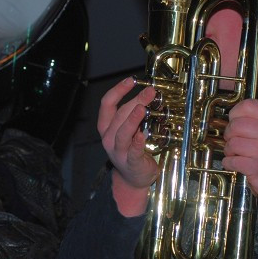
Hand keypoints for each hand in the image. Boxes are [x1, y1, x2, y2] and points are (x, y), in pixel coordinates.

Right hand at [98, 78, 158, 215]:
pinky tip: (143, 134)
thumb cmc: (131, 150)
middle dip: (135, 101)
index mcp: (107, 126)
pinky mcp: (130, 162)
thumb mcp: (128, 129)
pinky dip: (137, 142)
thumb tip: (149, 93)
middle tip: (150, 91)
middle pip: (120, 115)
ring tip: (142, 108)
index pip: (107, 104)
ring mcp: (118, 151)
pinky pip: (133, 151)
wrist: (133, 178)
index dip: (118, 90)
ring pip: (123, 132)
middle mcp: (109, 138)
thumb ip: (134, 113)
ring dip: (133, 119)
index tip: (131, 80)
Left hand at [222, 98, 257, 207]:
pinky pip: (232, 160)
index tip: (235, 122)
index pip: (248, 105)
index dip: (235, 114)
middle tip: (234, 142)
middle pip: (236, 125)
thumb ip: (255, 119)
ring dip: (228, 150)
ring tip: (235, 154)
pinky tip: (234, 164)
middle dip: (229, 134)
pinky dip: (228, 162)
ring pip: (232, 143)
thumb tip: (231, 117)